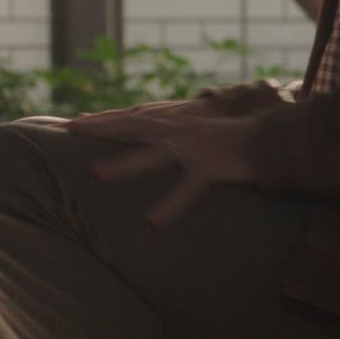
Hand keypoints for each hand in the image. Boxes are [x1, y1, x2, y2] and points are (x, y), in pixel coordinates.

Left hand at [66, 98, 260, 227]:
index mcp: (175, 122)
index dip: (103, 119)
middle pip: (133, 125)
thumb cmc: (232, 139)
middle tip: (69, 129)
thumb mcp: (197, 131)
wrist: (269, 141)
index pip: (132, 116)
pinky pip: (187, 189)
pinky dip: (170, 205)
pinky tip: (153, 222)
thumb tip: (151, 136)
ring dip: (123, 163)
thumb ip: (173, 133)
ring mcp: (193, 146)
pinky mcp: (209, 167)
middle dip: (101, 127)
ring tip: (95, 173)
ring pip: (152, 154)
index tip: (74, 121)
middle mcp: (180, 129)